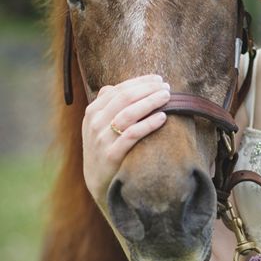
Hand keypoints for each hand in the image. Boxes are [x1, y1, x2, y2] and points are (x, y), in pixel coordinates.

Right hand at [81, 75, 170, 210]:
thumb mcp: (99, 126)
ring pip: (128, 114)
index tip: (159, 79)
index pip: (118, 90)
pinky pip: (132, 135)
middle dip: (148, 89)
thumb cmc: (105, 148)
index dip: (140, 82)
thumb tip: (112, 87)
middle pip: (124, 98)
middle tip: (167, 87)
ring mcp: (102, 138)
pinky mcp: (111, 154)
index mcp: (93, 111)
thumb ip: (106, 106)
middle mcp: (95, 122)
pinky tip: (163, 117)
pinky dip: (148, 124)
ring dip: (150, 102)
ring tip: (168, 97)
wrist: (98, 181)